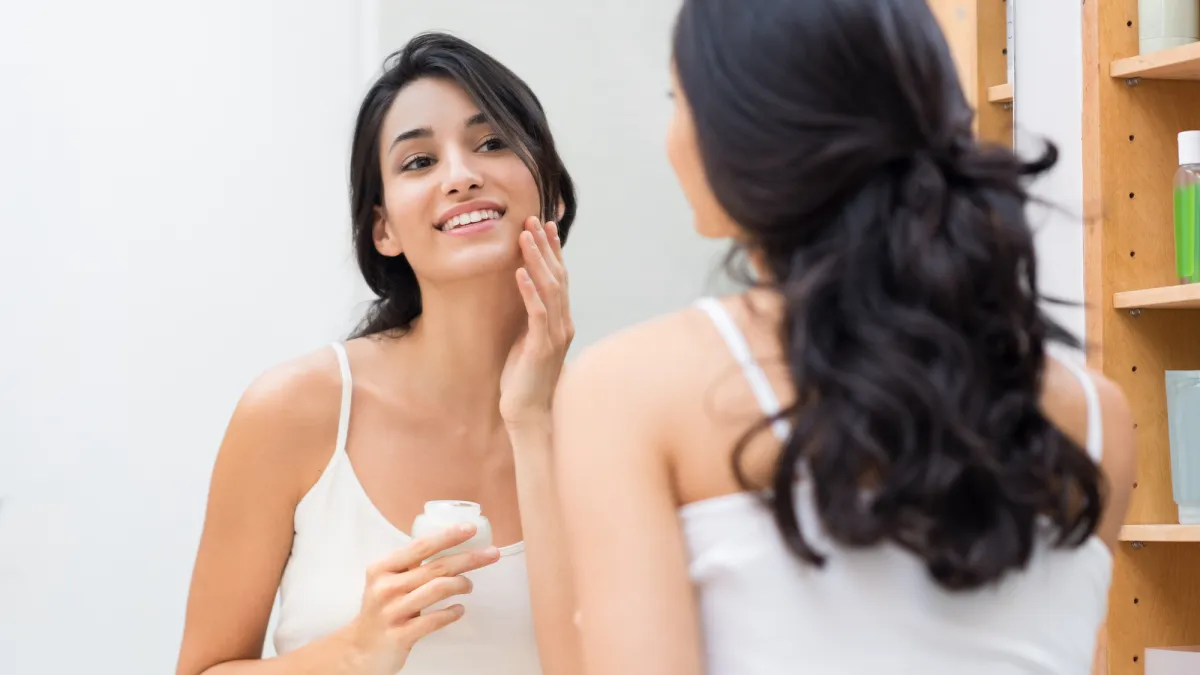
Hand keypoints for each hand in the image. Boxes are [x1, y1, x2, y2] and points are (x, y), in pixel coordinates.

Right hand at [348, 524, 500, 674]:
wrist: (362, 648)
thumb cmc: (382, 609)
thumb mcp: (387, 581)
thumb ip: (411, 566)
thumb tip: (450, 548)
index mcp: (382, 568)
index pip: (421, 546)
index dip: (448, 536)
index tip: (470, 529)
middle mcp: (385, 587)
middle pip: (436, 567)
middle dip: (469, 559)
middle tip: (491, 554)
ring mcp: (393, 611)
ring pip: (439, 589)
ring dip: (461, 584)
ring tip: (469, 586)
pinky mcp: (401, 635)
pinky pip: (436, 619)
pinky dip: (452, 612)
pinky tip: (459, 609)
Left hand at [500, 216, 573, 427]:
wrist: (529, 413)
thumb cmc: (524, 379)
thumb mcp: (528, 341)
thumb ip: (531, 318)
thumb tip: (523, 295)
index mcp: (562, 321)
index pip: (560, 278)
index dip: (553, 251)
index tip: (545, 226)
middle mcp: (564, 324)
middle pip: (558, 276)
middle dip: (545, 247)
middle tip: (534, 220)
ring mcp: (555, 335)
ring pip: (550, 289)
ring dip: (536, 260)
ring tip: (525, 237)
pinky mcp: (542, 347)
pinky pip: (537, 313)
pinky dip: (529, 291)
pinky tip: (519, 273)